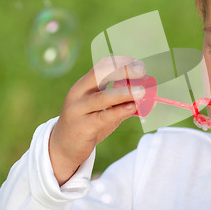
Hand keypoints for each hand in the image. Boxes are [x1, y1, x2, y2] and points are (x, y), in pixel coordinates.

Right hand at [49, 56, 145, 185]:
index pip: (101, 66)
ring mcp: (78, 110)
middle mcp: (78, 94)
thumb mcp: (103, 108)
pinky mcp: (83, 127)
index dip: (121, 62)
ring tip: (142, 91)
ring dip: (124, 93)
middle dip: (122, 70)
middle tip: (141, 71)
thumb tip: (147, 94)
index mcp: (84, 85)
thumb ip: (120, 101)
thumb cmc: (88, 123)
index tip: (138, 64)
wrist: (63, 147)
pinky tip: (132, 108)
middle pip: (99, 75)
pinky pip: (103, 117)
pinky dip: (119, 111)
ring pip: (102, 98)